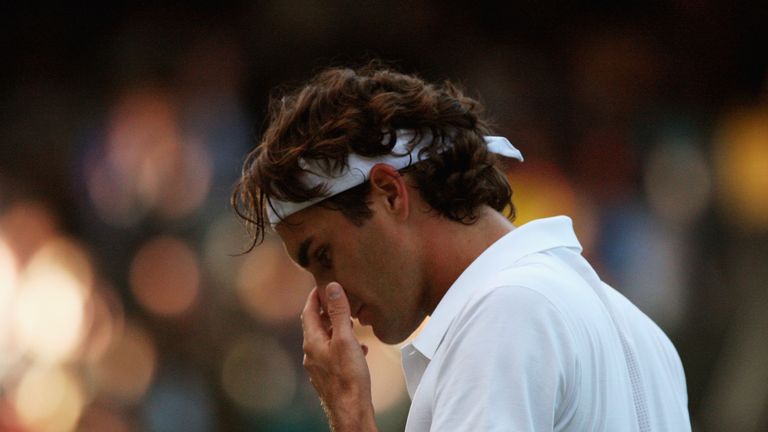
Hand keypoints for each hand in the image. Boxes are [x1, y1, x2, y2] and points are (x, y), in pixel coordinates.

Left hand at [301, 282, 377, 431]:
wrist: (351, 410)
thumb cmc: (348, 377)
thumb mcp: (345, 339)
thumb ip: (339, 313)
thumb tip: (332, 288)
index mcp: (312, 341)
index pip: (308, 311)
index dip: (315, 296)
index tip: (323, 285)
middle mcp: (311, 353)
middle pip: (316, 325)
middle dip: (328, 312)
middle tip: (340, 302)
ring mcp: (318, 366)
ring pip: (325, 340)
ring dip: (336, 329)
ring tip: (351, 323)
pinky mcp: (328, 376)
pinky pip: (333, 354)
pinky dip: (343, 345)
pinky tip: (359, 349)